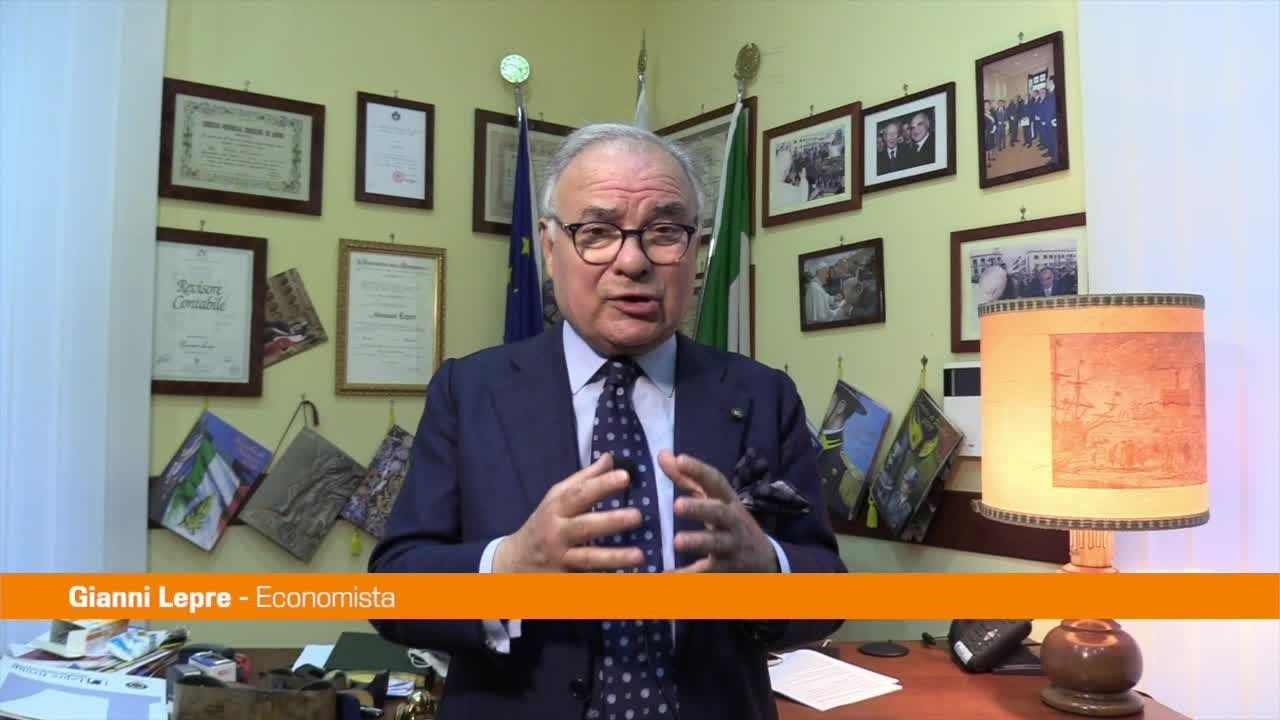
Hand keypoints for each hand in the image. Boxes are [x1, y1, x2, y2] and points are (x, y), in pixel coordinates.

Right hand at [493, 453, 643, 572]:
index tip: (625, 477)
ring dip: (614, 557)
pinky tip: (627, 583)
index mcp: (556, 509)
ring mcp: (560, 560)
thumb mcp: (556, 499)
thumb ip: (584, 480)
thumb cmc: (542, 525)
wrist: (513, 563)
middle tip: (637, 516)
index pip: (579, 494)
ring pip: (588, 559)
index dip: (601, 485)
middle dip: (611, 521)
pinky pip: (587, 583)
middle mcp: (557, 534)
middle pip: (584, 527)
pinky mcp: (564, 582)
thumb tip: (610, 458)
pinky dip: (605, 584)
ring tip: (639, 556)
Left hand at [658, 450, 778, 572]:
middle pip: (718, 512)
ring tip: (677, 541)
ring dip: (697, 541)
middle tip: (677, 505)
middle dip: (699, 508)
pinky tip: (668, 576)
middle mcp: (732, 521)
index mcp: (727, 500)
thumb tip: (662, 454)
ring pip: (716, 544)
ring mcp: (731, 546)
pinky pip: (707, 573)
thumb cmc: (730, 523)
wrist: (764, 560)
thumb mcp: (714, 499)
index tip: (680, 459)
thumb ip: (687, 478)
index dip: (699, 469)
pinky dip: (688, 576)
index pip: (716, 481)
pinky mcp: (726, 569)